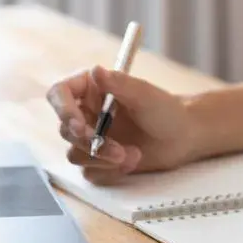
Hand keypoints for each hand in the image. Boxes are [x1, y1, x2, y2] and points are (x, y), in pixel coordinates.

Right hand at [46, 65, 197, 183]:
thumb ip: (119, 83)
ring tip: (133, 154)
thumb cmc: (166, 110)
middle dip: (90, 143)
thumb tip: (96, 70)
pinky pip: (89, 172)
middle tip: (115, 149)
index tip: (81, 126)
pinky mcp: (98, 160)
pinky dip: (110, 171)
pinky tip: (132, 161)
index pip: (59, 94)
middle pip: (65, 130)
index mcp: (91, 89)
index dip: (63, 110)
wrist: (183, 138)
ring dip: (102, 158)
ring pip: (75, 154)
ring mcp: (91, 138)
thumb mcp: (145, 95)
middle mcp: (86, 113)